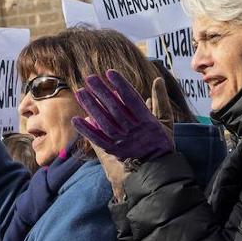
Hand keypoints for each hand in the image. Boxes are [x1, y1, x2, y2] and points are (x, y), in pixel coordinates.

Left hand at [85, 77, 174, 201]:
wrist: (157, 168)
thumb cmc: (161, 141)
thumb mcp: (165, 120)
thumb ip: (161, 99)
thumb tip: (158, 79)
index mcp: (147, 121)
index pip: (132, 99)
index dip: (121, 85)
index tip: (109, 72)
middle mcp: (133, 130)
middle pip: (115, 108)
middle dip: (102, 92)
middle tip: (90, 78)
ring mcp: (122, 141)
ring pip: (104, 122)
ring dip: (91, 106)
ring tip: (80, 92)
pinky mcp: (113, 151)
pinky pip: (97, 140)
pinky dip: (86, 130)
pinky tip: (76, 119)